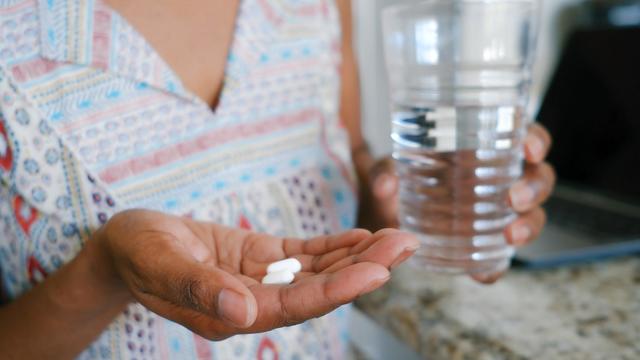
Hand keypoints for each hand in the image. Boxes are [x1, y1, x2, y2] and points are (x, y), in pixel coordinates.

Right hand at [94, 210, 418, 339]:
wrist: (127, 246)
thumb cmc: (136, 253)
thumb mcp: (158, 264)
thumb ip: (197, 288)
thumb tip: (244, 313)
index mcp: (231, 311)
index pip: (295, 305)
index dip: (337, 289)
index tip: (378, 271)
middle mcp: (254, 301)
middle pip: (318, 289)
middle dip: (364, 268)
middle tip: (407, 243)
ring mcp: (260, 280)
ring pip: (318, 271)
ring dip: (358, 256)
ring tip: (398, 237)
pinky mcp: (260, 259)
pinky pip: (303, 256)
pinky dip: (333, 247)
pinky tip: (361, 239)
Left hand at [356, 124, 555, 281]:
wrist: (387, 208)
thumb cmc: (401, 173)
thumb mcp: (389, 166)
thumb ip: (385, 170)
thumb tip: (384, 187)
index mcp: (487, 147)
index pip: (525, 137)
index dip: (535, 141)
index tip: (529, 150)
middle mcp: (501, 178)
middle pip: (539, 177)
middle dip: (534, 188)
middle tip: (514, 198)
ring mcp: (498, 211)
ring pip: (533, 215)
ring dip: (529, 225)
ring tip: (511, 235)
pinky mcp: (485, 242)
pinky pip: (499, 256)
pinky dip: (496, 266)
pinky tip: (485, 274)